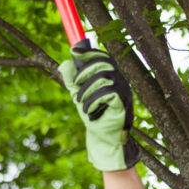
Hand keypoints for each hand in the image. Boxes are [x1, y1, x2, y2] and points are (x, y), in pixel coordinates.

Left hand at [58, 44, 140, 170]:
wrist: (101, 136)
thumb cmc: (92, 114)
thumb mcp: (78, 95)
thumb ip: (72, 80)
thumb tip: (64, 63)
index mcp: (110, 76)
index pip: (103, 57)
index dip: (90, 52)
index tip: (74, 51)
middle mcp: (119, 81)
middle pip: (103, 63)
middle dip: (85, 72)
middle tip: (75, 85)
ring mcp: (124, 91)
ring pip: (103, 78)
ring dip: (86, 90)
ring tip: (81, 103)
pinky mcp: (123, 103)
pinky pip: (107, 93)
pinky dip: (93, 100)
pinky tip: (89, 110)